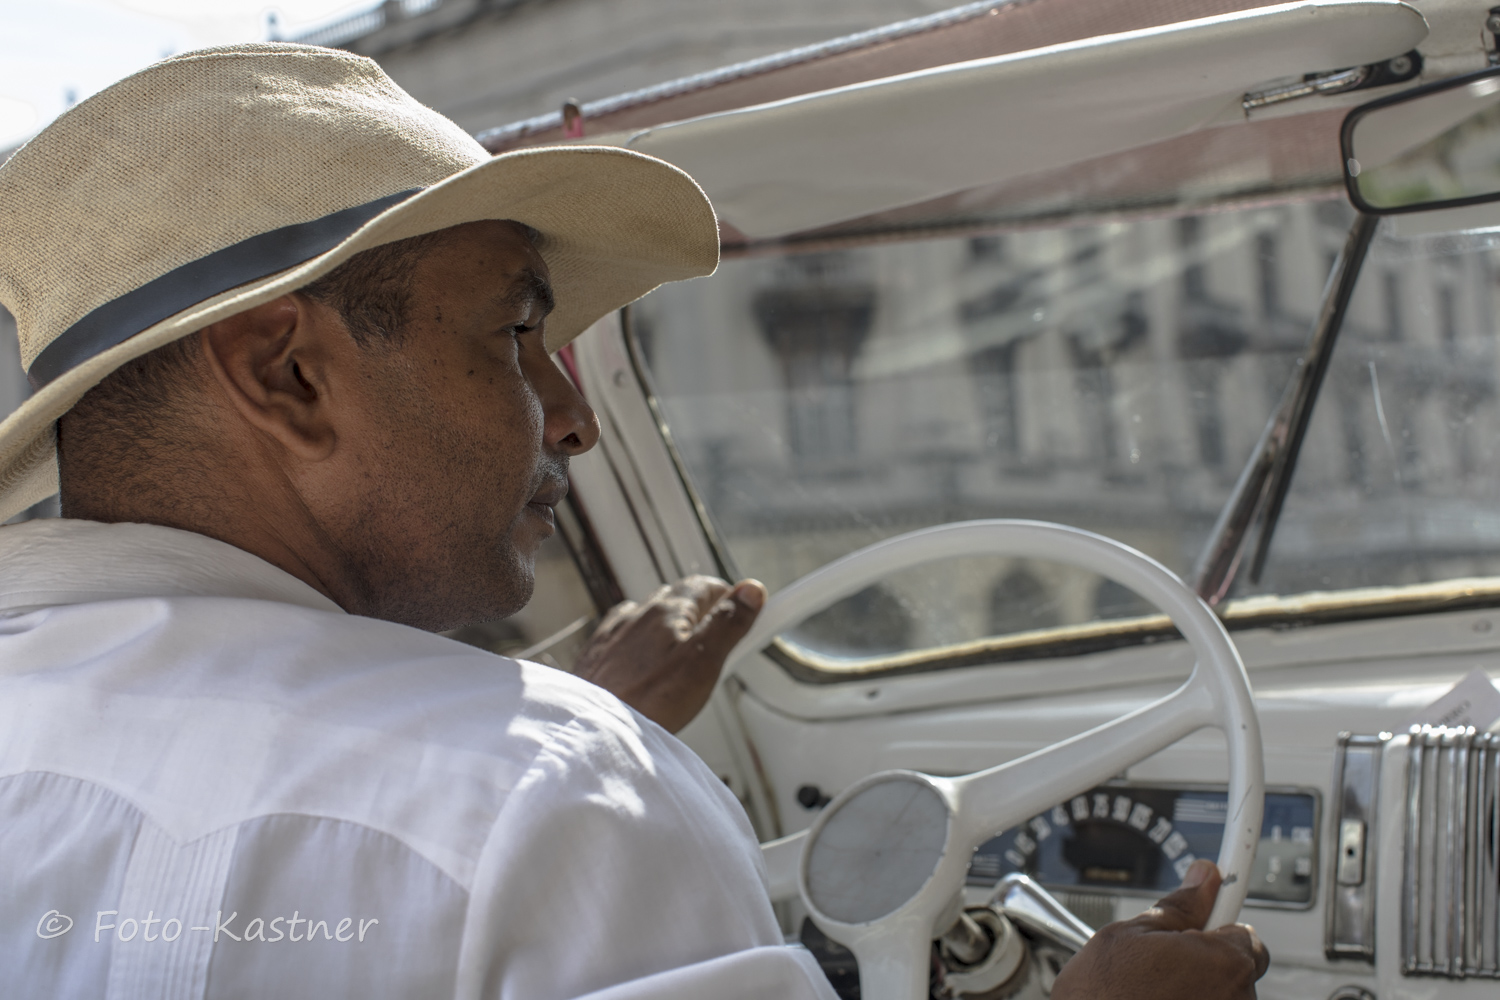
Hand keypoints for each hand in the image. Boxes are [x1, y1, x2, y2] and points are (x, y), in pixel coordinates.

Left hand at [574, 575, 765, 732]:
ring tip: (682, 657)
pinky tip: (643, 670)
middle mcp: (636, 615)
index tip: (744, 607)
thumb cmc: (647, 701)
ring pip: (647, 619)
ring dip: (667, 629)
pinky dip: (640, 648)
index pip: (704, 586)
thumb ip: (727, 624)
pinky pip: (623, 640)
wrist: (592, 730)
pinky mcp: (595, 657)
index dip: (728, 595)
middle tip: (719, 638)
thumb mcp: (703, 662)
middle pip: (676, 599)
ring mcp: (612, 635)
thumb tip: (750, 591)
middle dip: (699, 613)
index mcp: (666, 610)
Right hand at [1051, 859, 1269, 999]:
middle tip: (1159, 964)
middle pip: (1232, 970)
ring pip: (1218, 996)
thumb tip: (1203, 878)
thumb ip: (1177, 907)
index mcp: (1224, 963)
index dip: (1216, 925)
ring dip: (1193, 991)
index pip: (1245, 933)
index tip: (1210, 912)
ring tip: (1148, 994)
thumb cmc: (1101, 999)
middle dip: (1203, 963)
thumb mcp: (1126, 936)